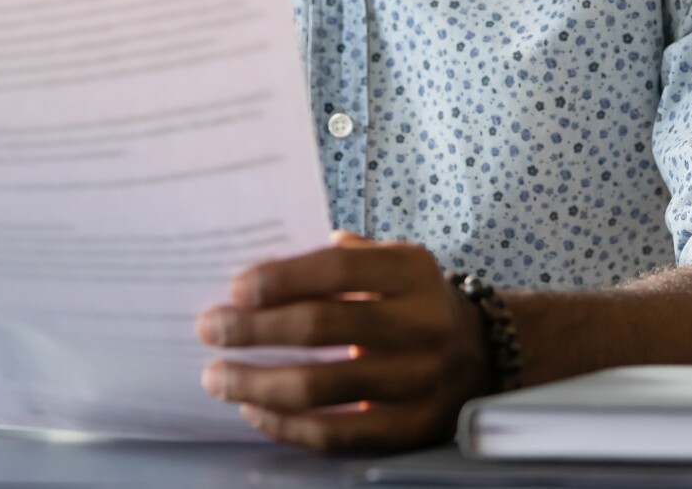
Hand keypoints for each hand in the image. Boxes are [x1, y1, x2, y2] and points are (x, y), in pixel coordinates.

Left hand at [196, 232, 494, 454]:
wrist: (482, 354)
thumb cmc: (412, 301)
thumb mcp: (391, 262)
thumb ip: (338, 258)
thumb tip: (262, 273)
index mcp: (411, 271)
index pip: (338, 269)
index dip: (283, 279)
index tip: (236, 289)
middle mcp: (421, 323)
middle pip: (322, 327)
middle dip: (254, 330)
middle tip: (209, 329)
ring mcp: (419, 381)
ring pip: (321, 387)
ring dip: (257, 383)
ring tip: (216, 378)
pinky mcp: (411, 428)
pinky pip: (337, 433)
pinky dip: (287, 425)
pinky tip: (254, 409)